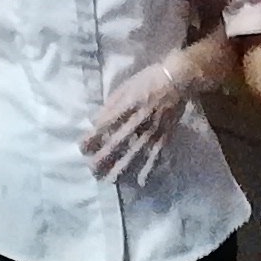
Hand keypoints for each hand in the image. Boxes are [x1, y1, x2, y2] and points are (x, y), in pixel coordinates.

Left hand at [80, 50, 204, 181]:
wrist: (178, 78)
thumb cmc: (147, 80)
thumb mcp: (125, 87)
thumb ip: (111, 105)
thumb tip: (94, 122)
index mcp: (127, 104)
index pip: (106, 124)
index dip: (93, 137)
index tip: (82, 147)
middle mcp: (139, 118)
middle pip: (119, 141)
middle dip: (104, 156)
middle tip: (92, 170)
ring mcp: (153, 129)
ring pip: (135, 152)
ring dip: (122, 167)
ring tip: (110, 180)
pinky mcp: (165, 135)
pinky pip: (156, 154)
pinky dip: (149, 168)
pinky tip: (141, 182)